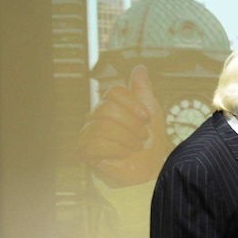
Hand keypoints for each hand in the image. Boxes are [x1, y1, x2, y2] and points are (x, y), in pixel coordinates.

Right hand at [77, 64, 169, 187]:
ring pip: (104, 125)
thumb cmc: (150, 143)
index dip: (134, 105)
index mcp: (109, 105)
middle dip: (132, 125)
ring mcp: (87, 133)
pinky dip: (118, 150)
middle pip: (108, 108)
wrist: (150, 170)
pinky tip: (123, 155)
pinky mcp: (85, 150)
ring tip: (135, 147)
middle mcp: (94, 116)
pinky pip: (98, 142)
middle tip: (142, 137)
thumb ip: (143, 90)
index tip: (146, 118)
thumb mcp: (152, 113)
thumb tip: (139, 67)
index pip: (114, 92)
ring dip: (128, 139)